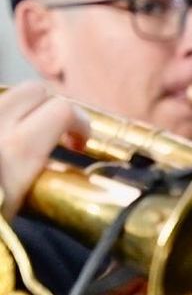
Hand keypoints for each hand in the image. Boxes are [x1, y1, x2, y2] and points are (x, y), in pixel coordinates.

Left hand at [0, 81, 83, 219]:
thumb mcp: (19, 204)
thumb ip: (33, 173)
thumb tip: (47, 165)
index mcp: (20, 149)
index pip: (64, 111)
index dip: (81, 124)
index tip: (80, 145)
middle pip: (36, 91)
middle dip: (53, 107)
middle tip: (56, 136)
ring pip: (7, 94)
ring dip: (23, 108)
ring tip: (23, 134)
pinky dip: (1, 116)